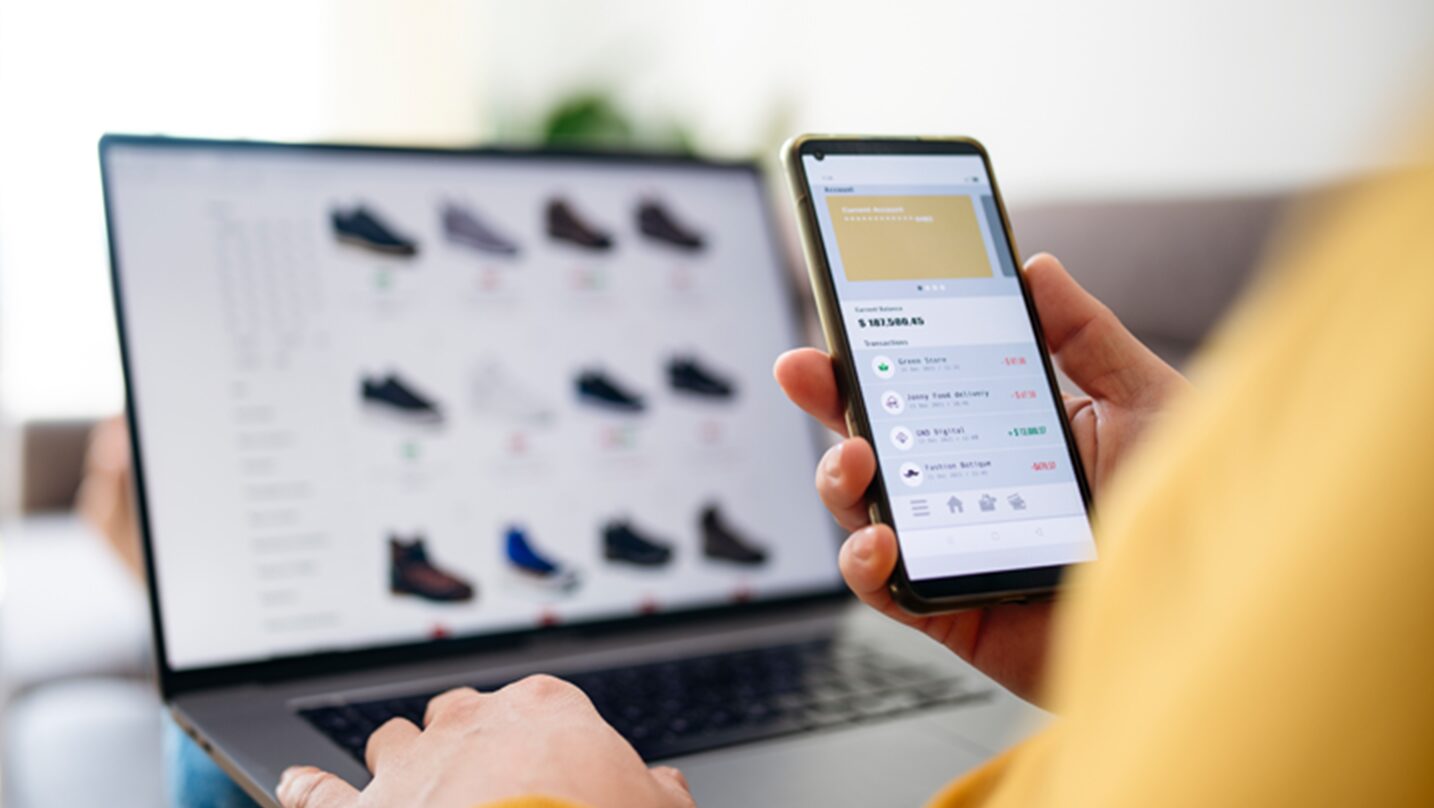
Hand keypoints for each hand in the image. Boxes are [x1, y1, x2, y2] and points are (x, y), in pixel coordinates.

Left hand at [278, 677, 693, 807]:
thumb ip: (660, 791)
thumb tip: (665, 787)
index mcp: (547, 710)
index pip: (541, 708)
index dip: (544, 741)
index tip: (552, 769)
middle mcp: (472, 722)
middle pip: (461, 713)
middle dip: (468, 741)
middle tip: (484, 781)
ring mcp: (411, 764)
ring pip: (391, 740)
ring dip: (397, 760)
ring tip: (406, 784)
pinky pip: (315, 794)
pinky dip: (305, 793)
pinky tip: (295, 790)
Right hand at [773, 253, 1188, 702]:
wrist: (1218, 618)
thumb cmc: (1193, 515)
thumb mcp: (1148, 404)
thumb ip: (1089, 337)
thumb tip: (1036, 267)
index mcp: (1004, 431)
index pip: (923, 383)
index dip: (873, 350)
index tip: (842, 312)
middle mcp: (968, 486)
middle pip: (877, 438)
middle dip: (829, 400)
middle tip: (804, 369)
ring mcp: (954, 547)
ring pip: (864, 509)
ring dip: (839, 478)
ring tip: (859, 459)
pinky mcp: (953, 610)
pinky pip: (886, 589)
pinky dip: (866, 564)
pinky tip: (882, 539)